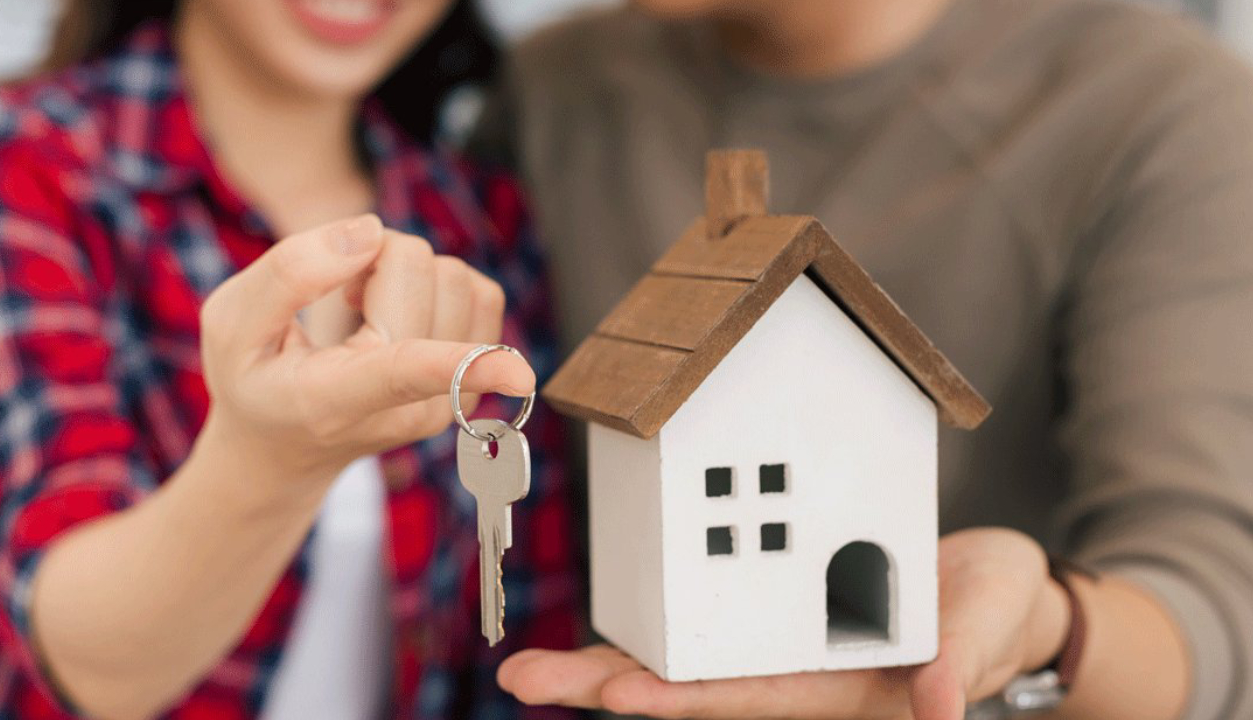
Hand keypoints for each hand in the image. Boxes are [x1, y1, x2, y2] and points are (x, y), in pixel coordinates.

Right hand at [197, 213, 530, 490]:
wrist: (282, 449)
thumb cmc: (254, 381)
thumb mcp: (230, 324)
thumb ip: (289, 273)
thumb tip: (370, 231)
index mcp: (338, 399)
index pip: (407, 373)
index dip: (463, 362)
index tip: (520, 374)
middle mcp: (406, 409)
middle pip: (428, 272)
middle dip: (378, 257)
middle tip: (338, 297)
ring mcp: (447, 404)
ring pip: (460, 277)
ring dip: (409, 272)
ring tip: (362, 309)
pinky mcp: (471, 387)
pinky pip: (480, 295)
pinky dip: (437, 285)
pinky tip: (393, 315)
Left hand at [498, 528, 1069, 719]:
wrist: (995, 589)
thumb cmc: (994, 613)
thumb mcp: (984, 632)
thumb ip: (957, 667)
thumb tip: (937, 712)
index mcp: (833, 681)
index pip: (740, 694)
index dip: (677, 694)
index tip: (615, 693)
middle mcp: (791, 664)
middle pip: (686, 679)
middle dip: (605, 680)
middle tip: (522, 676)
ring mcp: (779, 632)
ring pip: (682, 644)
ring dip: (610, 649)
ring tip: (531, 656)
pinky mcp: (779, 594)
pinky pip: (708, 598)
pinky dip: (657, 599)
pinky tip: (608, 599)